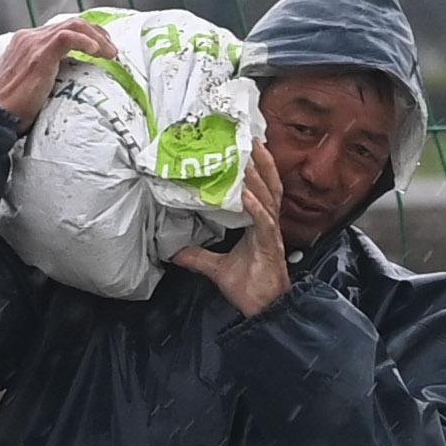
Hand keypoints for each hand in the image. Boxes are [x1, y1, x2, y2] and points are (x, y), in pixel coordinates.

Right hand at [0, 15, 118, 129]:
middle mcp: (28, 37)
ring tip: (111, 53)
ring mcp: (33, 44)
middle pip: (71, 23)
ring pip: (74, 26)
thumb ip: (39, 73)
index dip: (85, 35)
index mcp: (25, 41)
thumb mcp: (25, 83)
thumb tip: (57, 81)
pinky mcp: (39, 55)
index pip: (61, 28)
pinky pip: (68, 37)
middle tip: (111, 50)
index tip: (100, 49)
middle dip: (96, 33)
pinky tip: (97, 52)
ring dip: (97, 38)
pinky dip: (87, 41)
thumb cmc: (9, 107)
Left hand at [165, 134, 295, 318]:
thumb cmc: (249, 287)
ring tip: (247, 157)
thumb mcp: (216, 267)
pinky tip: (247, 195)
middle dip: (261, 160)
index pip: (259, 189)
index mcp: (258, 223)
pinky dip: (255, 207)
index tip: (245, 146)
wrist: (263, 309)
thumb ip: (197, 256)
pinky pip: (263, 222)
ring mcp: (270, 233)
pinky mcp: (270, 245)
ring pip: (267, 197)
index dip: (255, 168)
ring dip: (258, 176)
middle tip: (251, 137)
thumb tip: (174, 252)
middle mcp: (266, 223)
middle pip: (268, 184)